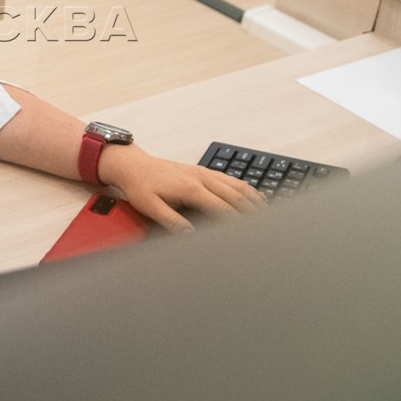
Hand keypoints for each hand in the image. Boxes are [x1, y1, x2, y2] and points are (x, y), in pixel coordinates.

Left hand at [98, 144, 263, 231]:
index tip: (249, 235)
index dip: (238, 223)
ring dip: (253, 199)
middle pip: (235, 196)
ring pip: (236, 185)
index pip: (222, 208)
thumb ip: (171, 221)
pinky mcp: (202, 170)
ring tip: (267, 215)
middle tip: (266, 228)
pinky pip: (229, 178)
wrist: (132, 165)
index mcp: (190, 188)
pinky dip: (245, 188)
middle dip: (252, 212)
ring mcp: (203, 172)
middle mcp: (201, 178)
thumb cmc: (139, 186)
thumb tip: (191, 235)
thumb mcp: (150, 207)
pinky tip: (252, 196)